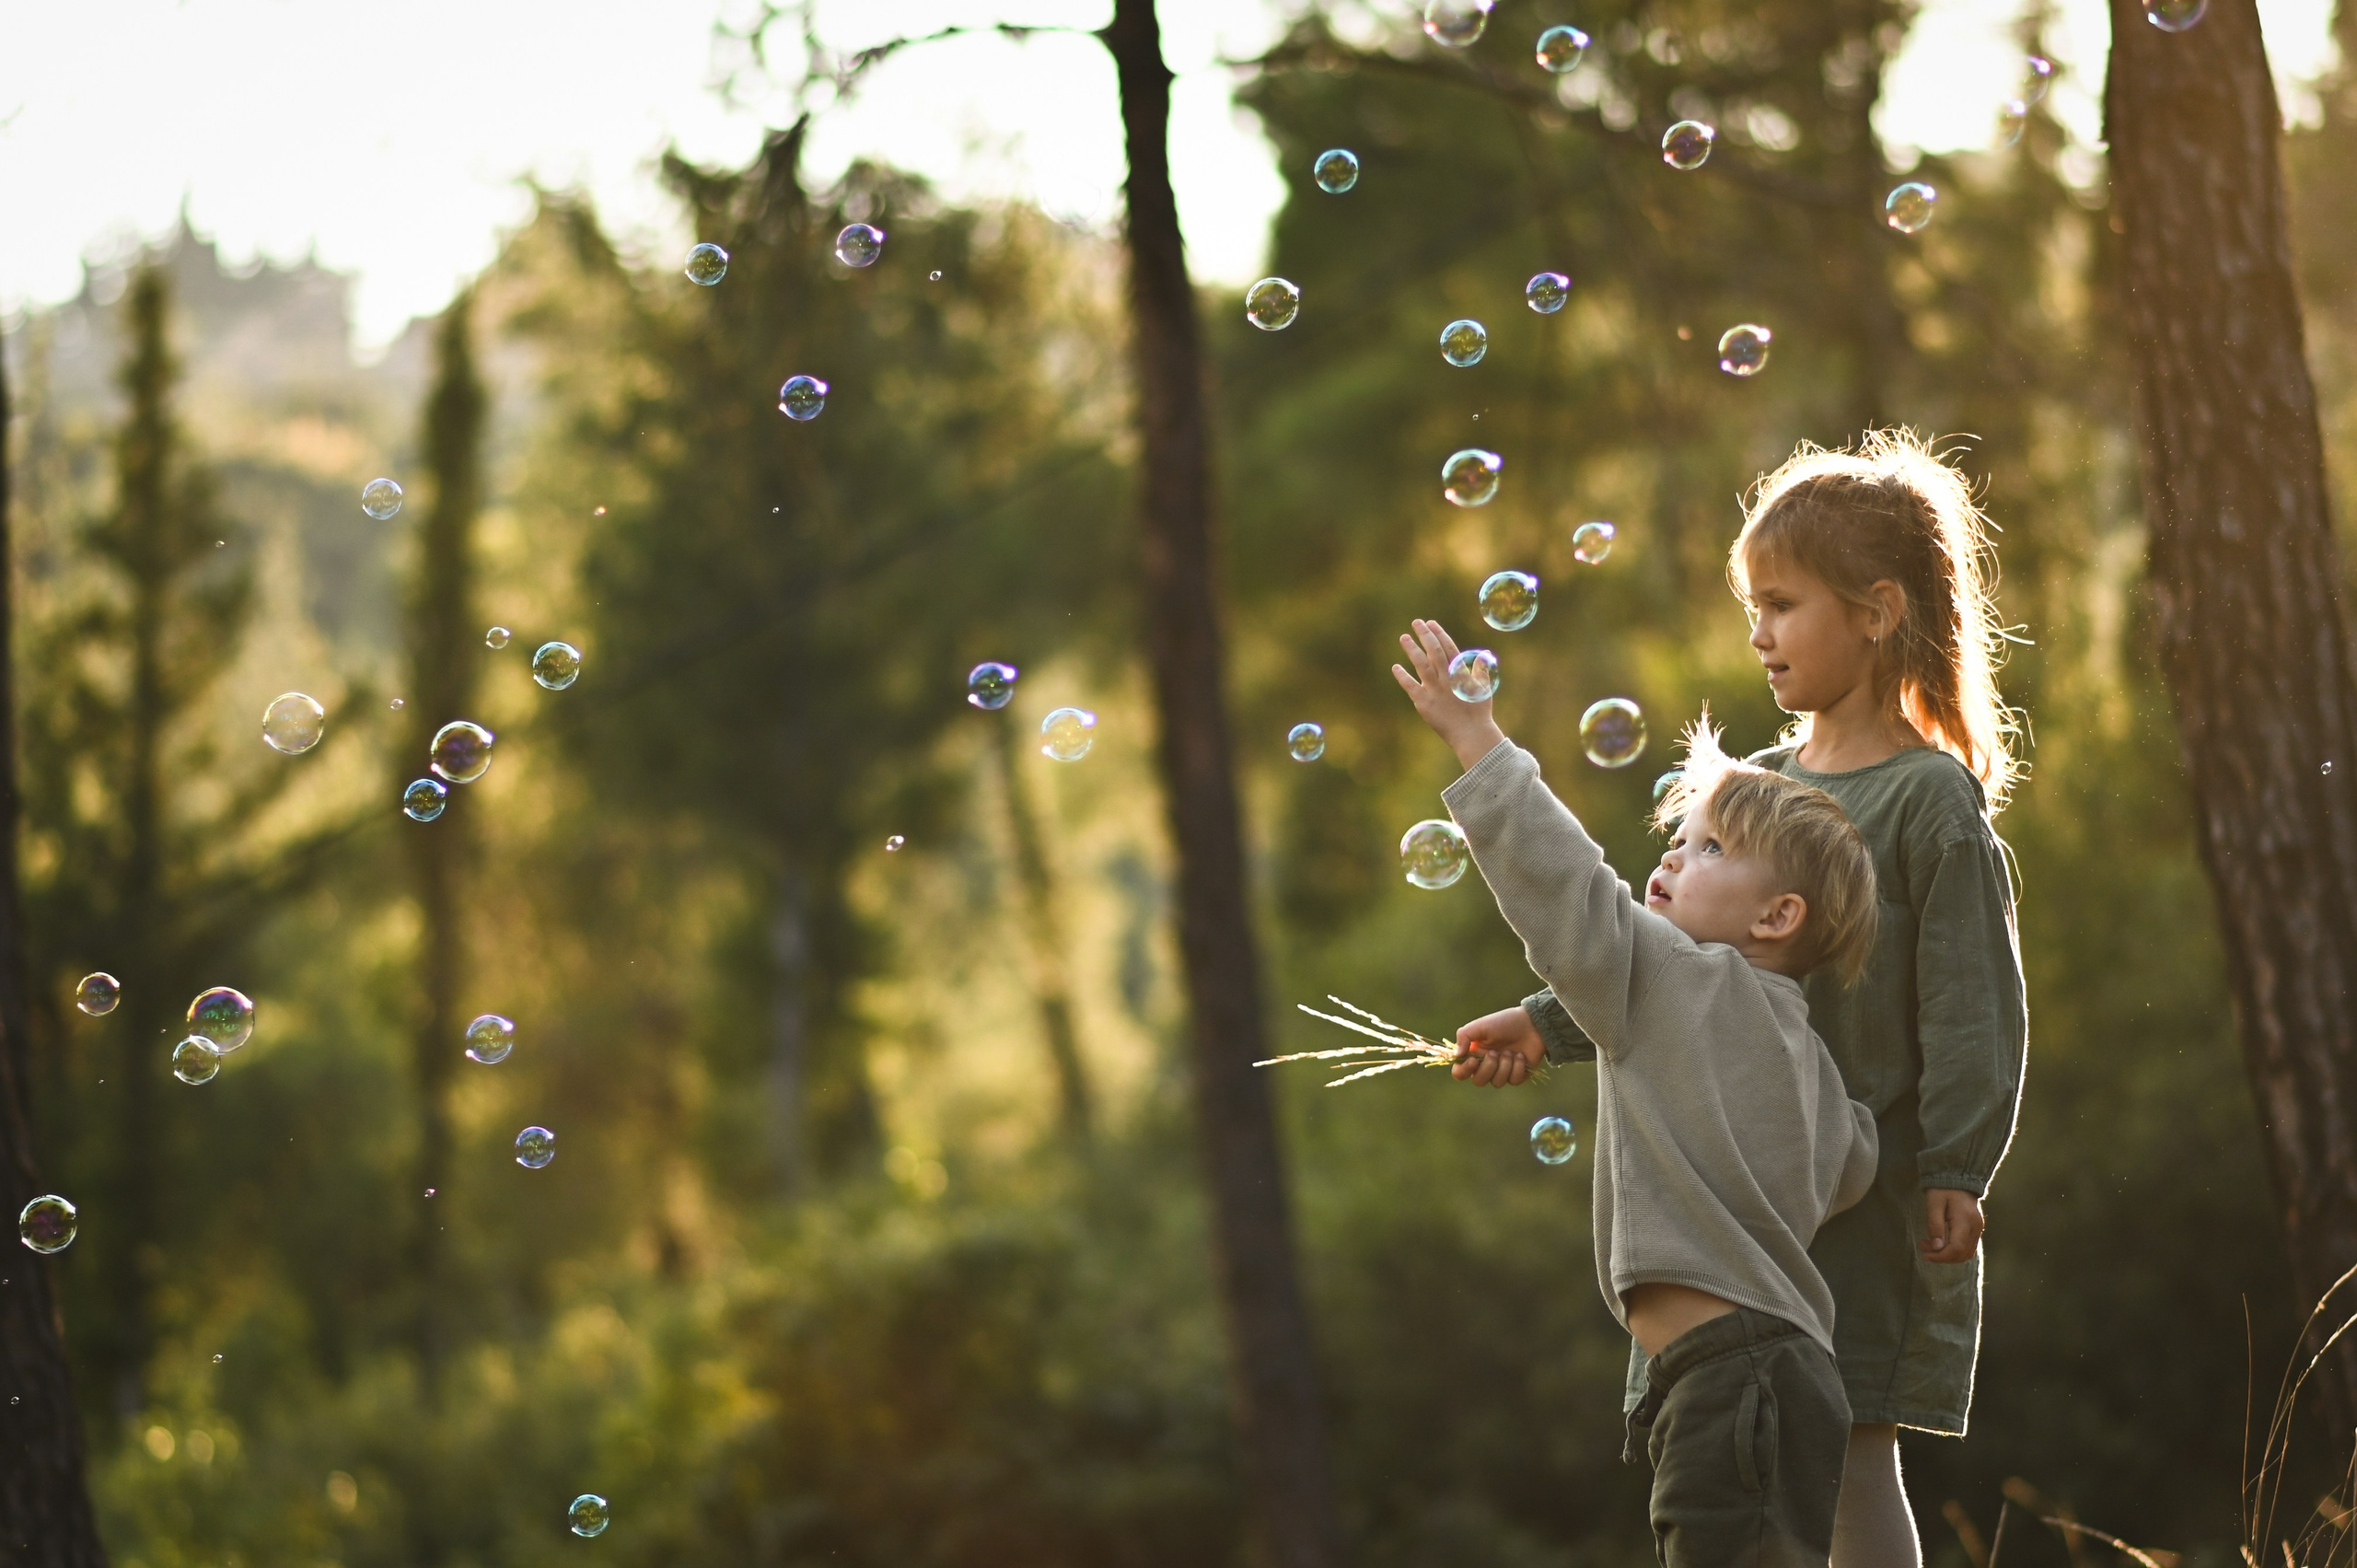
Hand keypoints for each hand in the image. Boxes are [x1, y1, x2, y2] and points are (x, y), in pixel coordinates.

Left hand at [1392, 619, 1507, 772]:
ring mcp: (1434, 689)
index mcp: (1461, 672)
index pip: (1448, 647)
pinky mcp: (1424, 703)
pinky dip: (1402, 677)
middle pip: (1433, 651)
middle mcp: (1446, 678)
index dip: (1439, 634)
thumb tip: (1483, 654)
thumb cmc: (1479, 712)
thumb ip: (1481, 670)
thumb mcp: (1484, 688)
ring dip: (1412, 649)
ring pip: (1421, 664)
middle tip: (1416, 622)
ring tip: (1404, 637)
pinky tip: (1395, 667)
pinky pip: (1410, 686)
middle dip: (1425, 635)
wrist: (1472, 734)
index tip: (1431, 623)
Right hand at [1451, 1006, 1544, 1086]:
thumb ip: (1463, 1037)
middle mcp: (1486, 1066)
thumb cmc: (1504, 1023)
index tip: (1473, 1061)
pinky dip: (1518, 1067)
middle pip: (1478, 1081)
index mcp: (1474, 1055)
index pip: (1460, 1073)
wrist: (1532, 1024)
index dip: (1463, 1071)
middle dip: (1488, 1068)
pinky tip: (1521, 1055)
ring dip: (1505, 1065)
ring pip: (1497, 1083)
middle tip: (1496, 1053)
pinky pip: (1513, 1081)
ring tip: (1510, 1051)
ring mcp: (1502, 1072)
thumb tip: (1457, 1055)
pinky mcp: (1517, 1075)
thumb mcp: (1480, 1025)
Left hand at [1920, 1189, 1984, 1263]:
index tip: (1924, 1254)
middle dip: (1941, 1256)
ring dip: (1947, 1255)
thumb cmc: (1942, 1189)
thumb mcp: (1933, 1204)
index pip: (1956, 1248)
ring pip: (1966, 1254)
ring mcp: (1978, 1229)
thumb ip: (1935, 1225)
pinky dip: (1954, 1252)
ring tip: (1929, 1244)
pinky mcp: (1976, 1230)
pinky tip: (1941, 1244)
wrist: (1958, 1179)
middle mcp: (1975, 1227)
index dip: (1940, 1256)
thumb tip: (1937, 1247)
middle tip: (1923, 1245)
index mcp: (1965, 1220)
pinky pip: (1968, 1248)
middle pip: (1962, 1254)